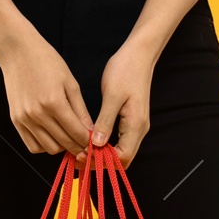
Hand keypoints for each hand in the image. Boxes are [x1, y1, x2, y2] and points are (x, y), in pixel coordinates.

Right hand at [0, 28, 91, 154]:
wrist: (17, 52)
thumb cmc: (46, 62)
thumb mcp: (70, 83)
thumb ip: (81, 110)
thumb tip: (91, 132)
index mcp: (54, 102)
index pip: (77, 133)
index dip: (88, 141)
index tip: (94, 141)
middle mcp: (38, 114)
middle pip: (64, 144)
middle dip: (78, 146)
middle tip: (84, 142)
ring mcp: (24, 119)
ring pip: (49, 149)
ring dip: (61, 147)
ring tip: (67, 137)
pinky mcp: (16, 120)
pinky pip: (32, 146)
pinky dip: (44, 146)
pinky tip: (52, 136)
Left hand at [90, 41, 156, 163]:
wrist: (140, 55)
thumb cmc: (126, 70)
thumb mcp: (112, 95)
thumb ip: (105, 122)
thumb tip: (96, 143)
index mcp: (136, 125)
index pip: (122, 157)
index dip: (103, 162)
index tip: (82, 156)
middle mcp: (139, 130)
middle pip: (123, 159)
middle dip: (101, 163)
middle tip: (78, 158)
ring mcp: (136, 126)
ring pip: (121, 152)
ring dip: (102, 156)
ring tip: (81, 152)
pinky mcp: (131, 121)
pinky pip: (119, 142)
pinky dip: (105, 146)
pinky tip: (90, 142)